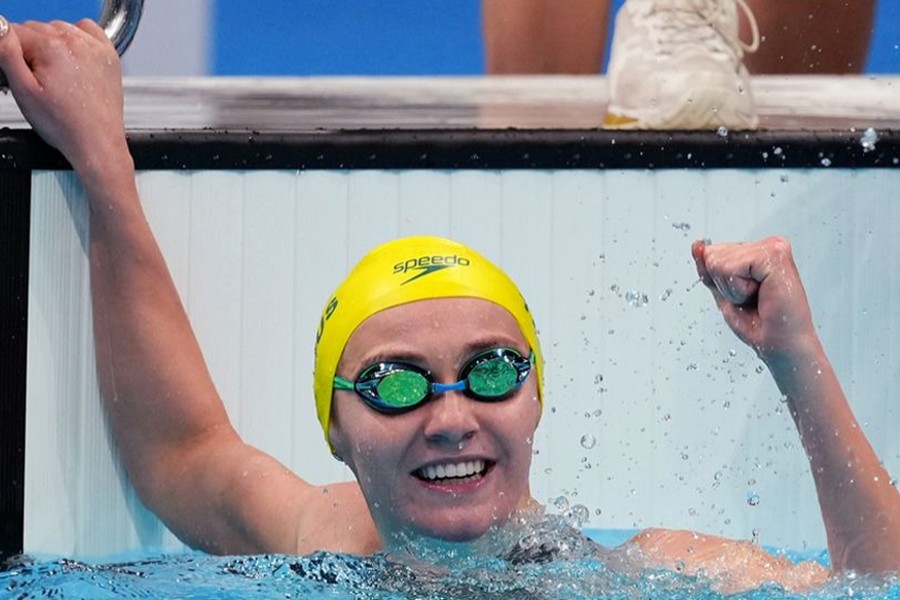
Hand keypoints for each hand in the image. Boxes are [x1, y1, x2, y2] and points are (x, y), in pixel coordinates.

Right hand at [0, 17, 126, 174]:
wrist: (98, 143)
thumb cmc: (65, 125)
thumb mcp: (23, 90)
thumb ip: (7, 52)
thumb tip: (0, 27)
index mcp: (52, 47)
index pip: (14, 32)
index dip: (11, 54)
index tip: (19, 73)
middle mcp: (76, 41)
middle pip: (36, 29)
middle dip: (30, 50)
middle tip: (37, 79)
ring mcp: (95, 47)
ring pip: (59, 29)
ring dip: (51, 45)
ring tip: (56, 75)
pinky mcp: (108, 55)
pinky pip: (87, 30)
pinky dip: (77, 39)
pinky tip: (73, 60)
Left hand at [691, 237, 819, 365]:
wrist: (780, 344)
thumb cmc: (758, 323)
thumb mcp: (724, 292)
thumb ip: (709, 268)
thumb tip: (697, 245)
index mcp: (759, 250)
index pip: (711, 253)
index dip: (719, 281)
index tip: (747, 296)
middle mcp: (769, 244)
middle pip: (712, 255)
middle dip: (725, 285)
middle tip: (753, 300)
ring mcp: (774, 247)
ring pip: (718, 262)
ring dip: (732, 289)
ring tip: (758, 299)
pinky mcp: (775, 256)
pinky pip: (730, 268)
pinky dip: (738, 290)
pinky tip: (761, 295)